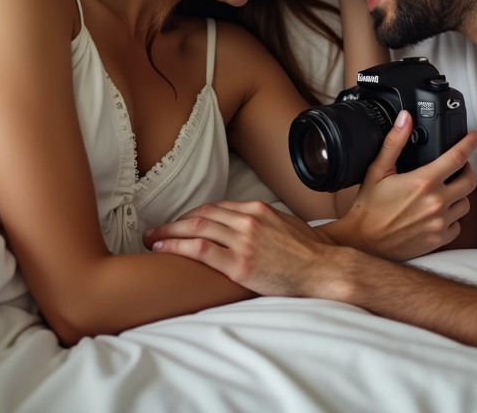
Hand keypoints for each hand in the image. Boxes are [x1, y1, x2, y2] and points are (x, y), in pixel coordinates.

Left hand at [143, 201, 333, 296]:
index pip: (216, 208)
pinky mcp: (240, 264)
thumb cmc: (311, 252)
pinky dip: (178, 247)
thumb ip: (265, 222)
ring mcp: (243, 241)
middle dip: (174, 222)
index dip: (193, 216)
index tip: (180, 224)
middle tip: (156, 230)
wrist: (324, 269)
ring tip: (152, 239)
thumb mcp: (287, 225)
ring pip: (196, 229)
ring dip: (169, 233)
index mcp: (257, 210)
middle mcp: (247, 220)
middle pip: (201, 216)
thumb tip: (252, 226)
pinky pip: (201, 250)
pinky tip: (164, 249)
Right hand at [331, 110, 476, 260]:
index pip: (457, 157)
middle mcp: (436, 202)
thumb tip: (405, 119)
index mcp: (423, 182)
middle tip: (456, 168)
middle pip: (470, 181)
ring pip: (465, 204)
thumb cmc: (369, 209)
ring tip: (444, 192)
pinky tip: (438, 214)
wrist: (364, 242)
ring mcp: (439, 223)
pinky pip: (457, 225)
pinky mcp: (439, 239)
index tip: (475, 138)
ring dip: (459, 195)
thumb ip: (395, 142)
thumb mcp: (378, 171)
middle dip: (466, 171)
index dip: (470, 144)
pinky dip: (452, 218)